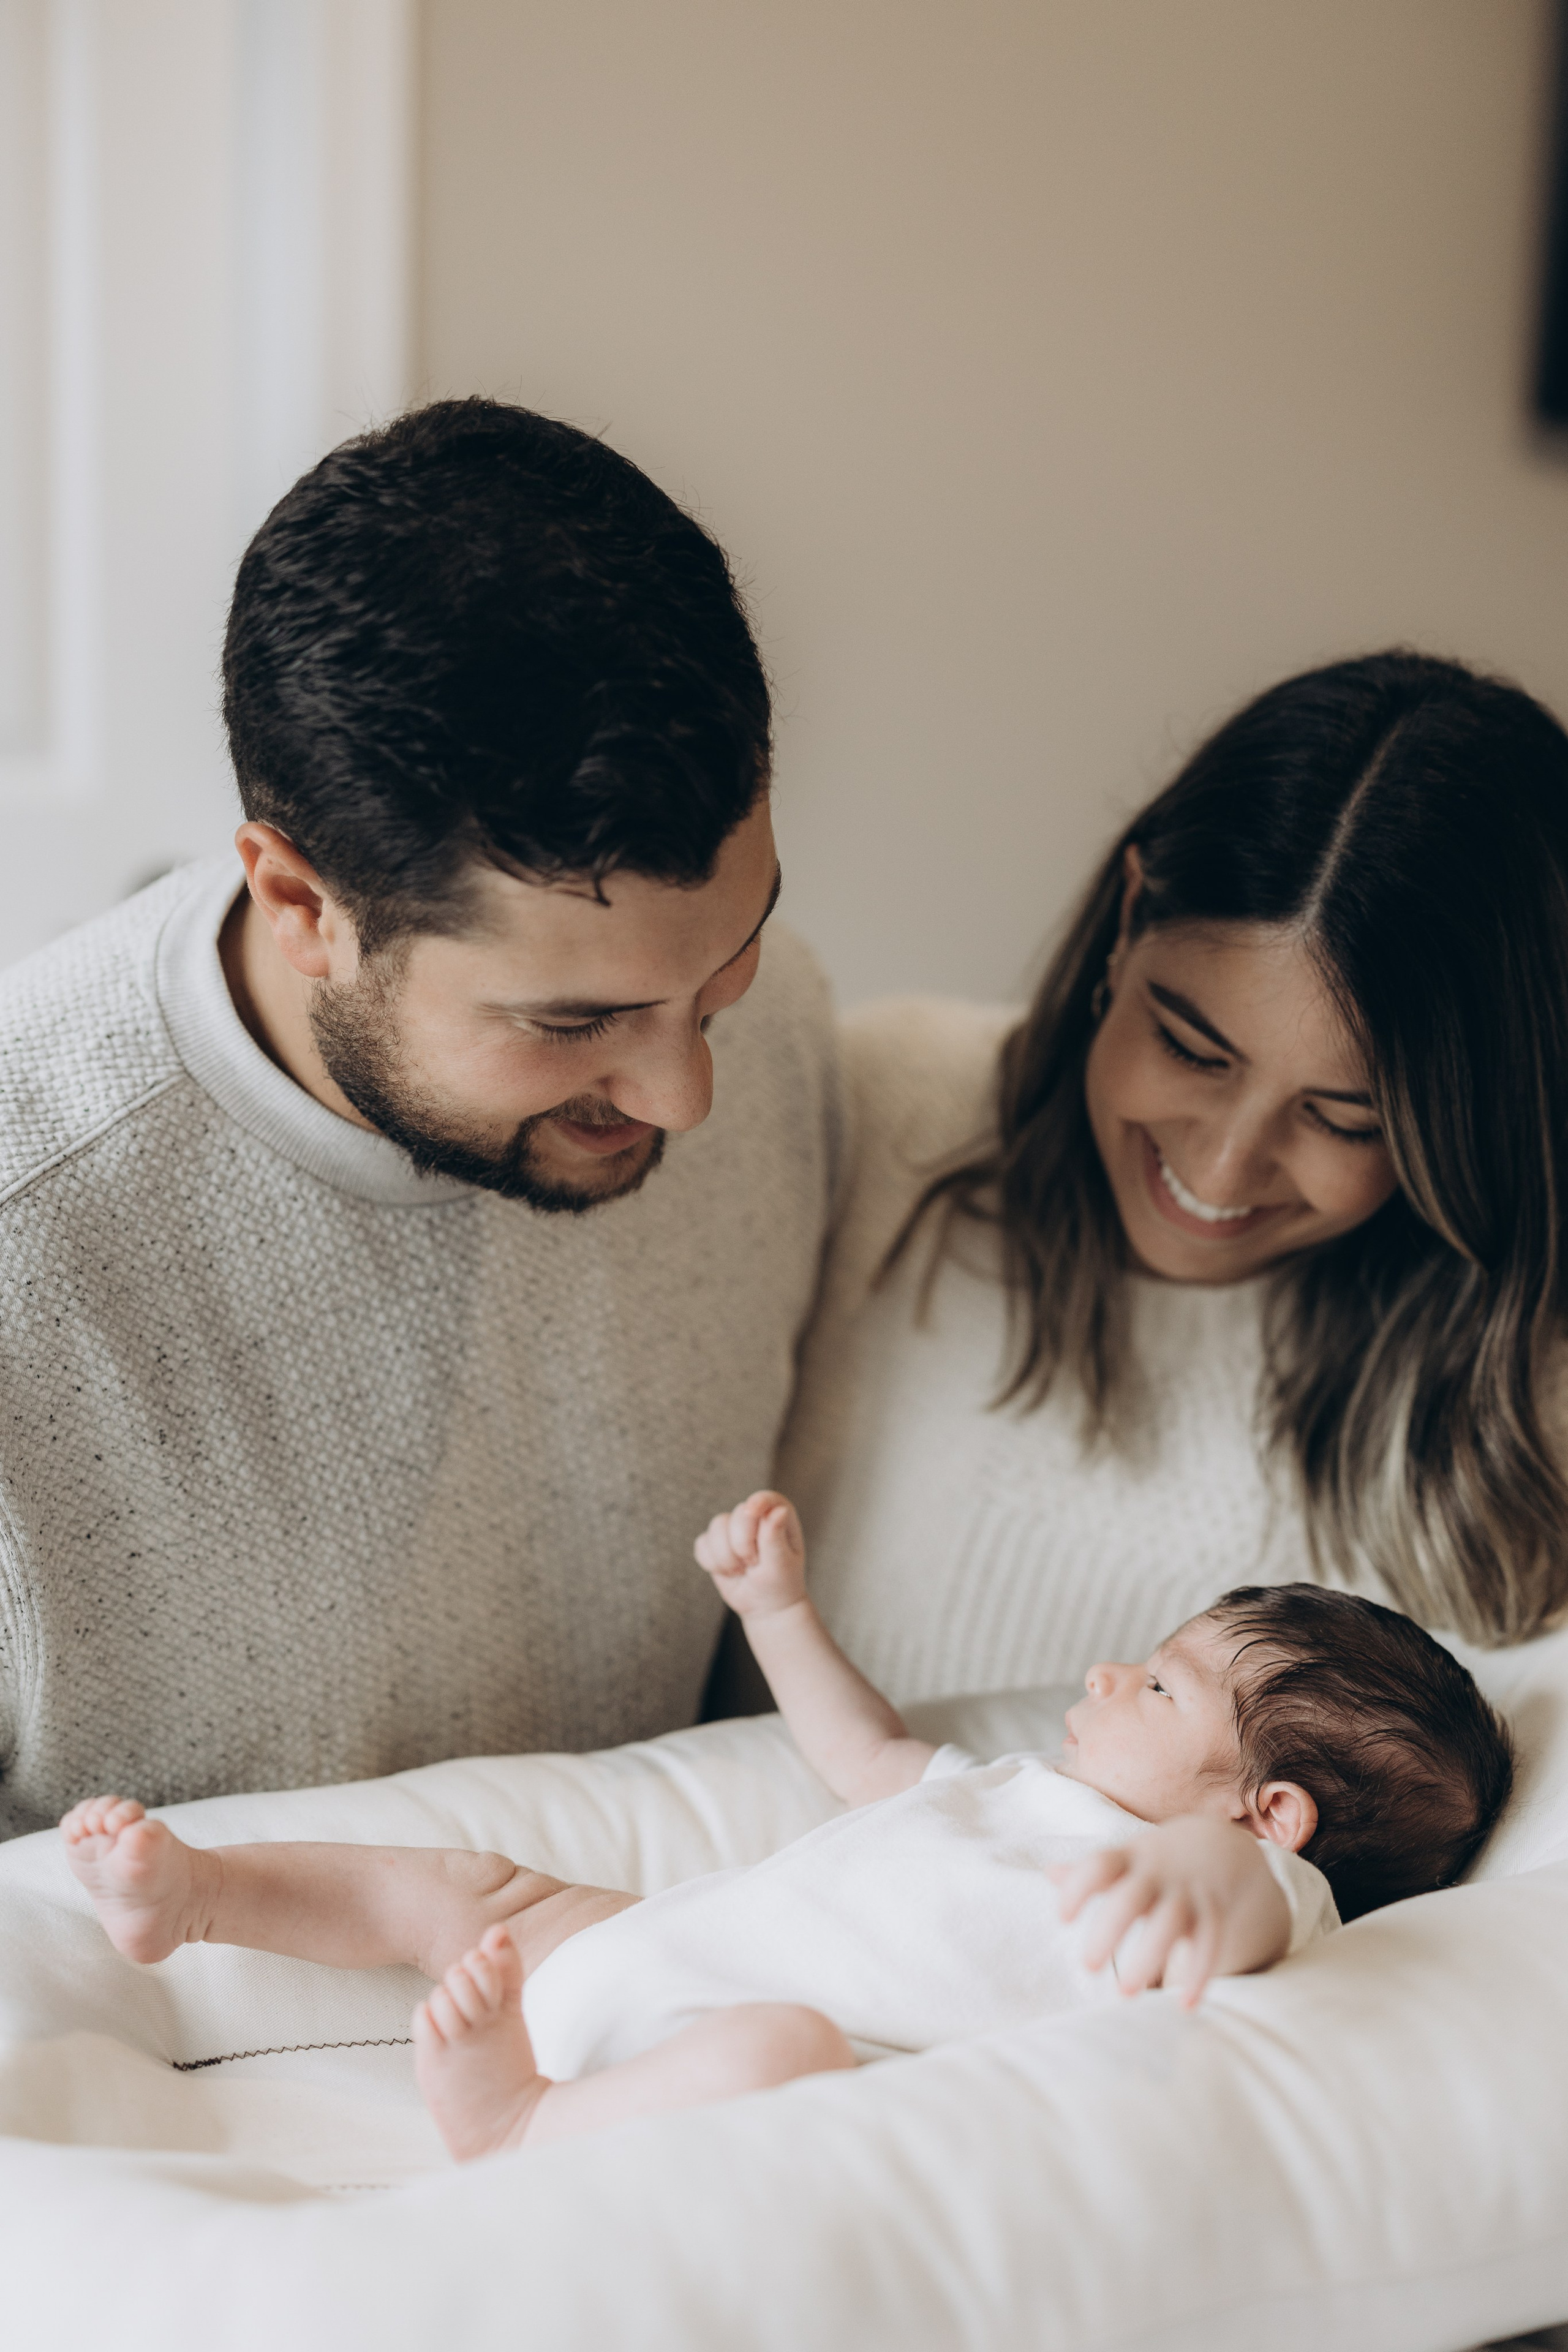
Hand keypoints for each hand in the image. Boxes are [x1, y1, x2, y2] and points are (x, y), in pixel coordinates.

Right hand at [694, 1490, 806, 1618]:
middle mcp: (755, 1518)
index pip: (767, 1499)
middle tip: (754, 1564)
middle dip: (742, 1544)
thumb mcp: (781, 1563)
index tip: (751, 1512)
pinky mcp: (714, 1543)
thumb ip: (775, 1537)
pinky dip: (712, 1563)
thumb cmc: (781, 1584)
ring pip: (716, 1527)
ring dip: (726, 1557)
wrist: (765, 1606)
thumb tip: (779, 1510)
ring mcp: (732, 1530)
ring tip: (741, 1570)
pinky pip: (702, 1544)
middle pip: (738, 1514)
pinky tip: (728, 1572)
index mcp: (779, 1518)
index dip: (758, 1502)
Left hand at [1049, 1815, 1289, 2007]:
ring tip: (1124, 1993)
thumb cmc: (1156, 1863)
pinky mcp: (1214, 1913)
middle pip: (1129, 1899)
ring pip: (1169, 1922)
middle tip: (1087, 1968)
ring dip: (1147, 1958)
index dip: (1078, 1888)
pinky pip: (1210, 1943)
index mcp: (1130, 1858)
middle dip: (1107, 1933)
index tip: (1062, 1918)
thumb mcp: (1126, 1859)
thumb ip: (1091, 1872)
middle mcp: (1158, 1874)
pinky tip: (1185, 2006)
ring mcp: (1188, 1893)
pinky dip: (1199, 1975)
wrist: (1220, 1847)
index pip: (1099, 1866)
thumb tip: (1050, 1873)